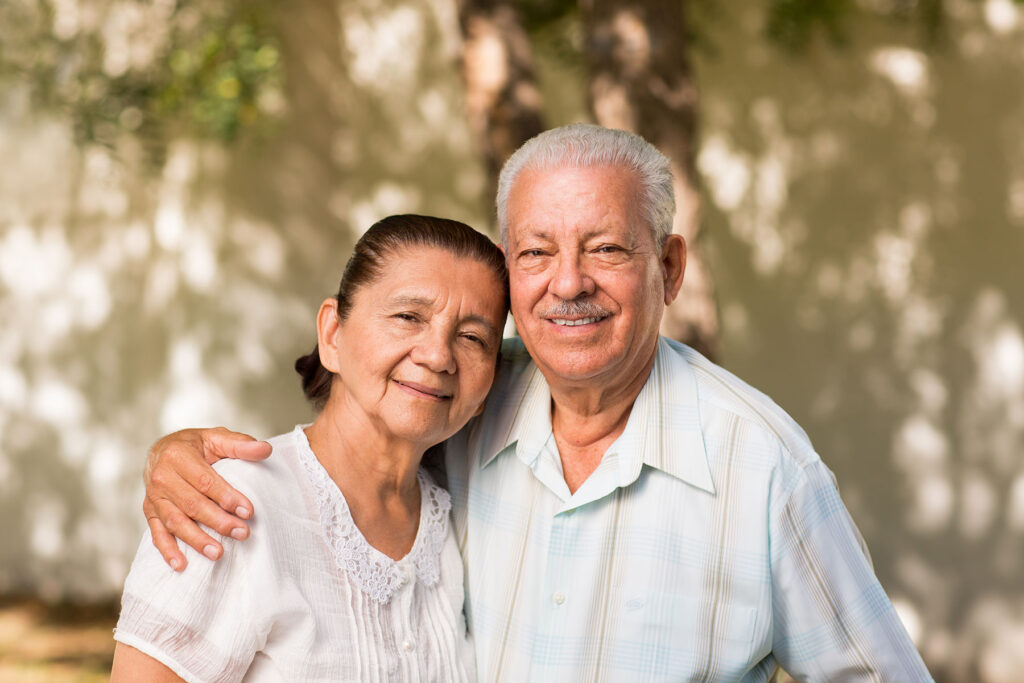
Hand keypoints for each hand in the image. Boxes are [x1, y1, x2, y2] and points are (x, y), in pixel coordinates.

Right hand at [144, 427, 271, 570]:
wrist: (162, 450)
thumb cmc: (195, 446)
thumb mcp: (216, 438)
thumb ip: (240, 444)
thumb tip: (266, 450)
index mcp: (178, 456)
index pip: (205, 481)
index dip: (227, 497)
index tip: (248, 511)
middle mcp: (162, 477)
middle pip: (192, 504)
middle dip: (218, 522)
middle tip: (242, 533)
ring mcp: (154, 497)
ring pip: (175, 522)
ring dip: (197, 540)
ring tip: (218, 553)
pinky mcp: (150, 512)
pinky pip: (157, 534)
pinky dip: (168, 550)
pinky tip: (181, 564)